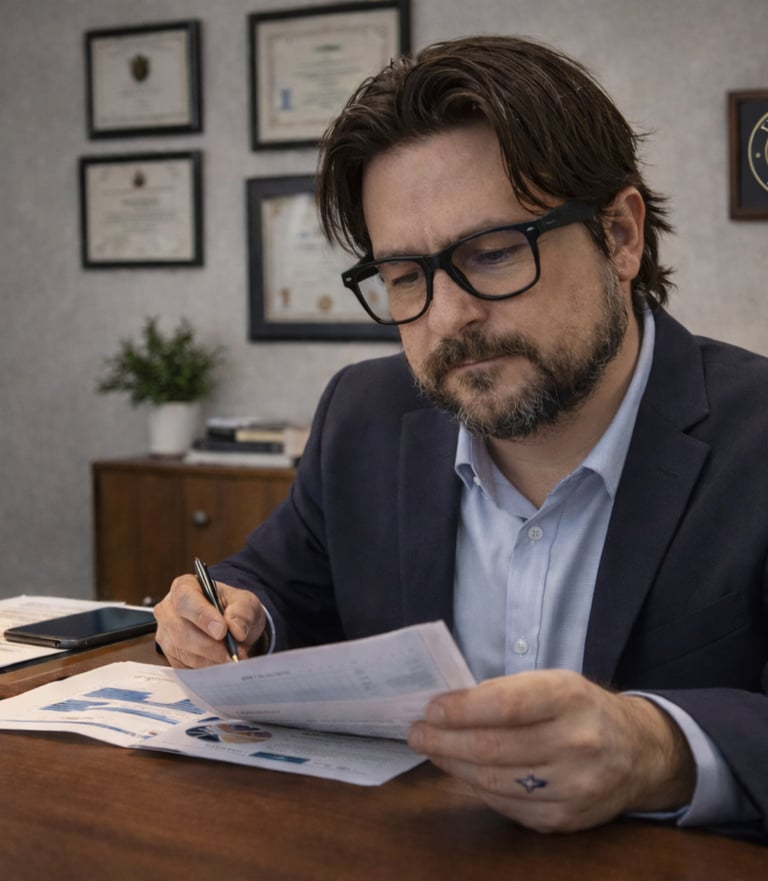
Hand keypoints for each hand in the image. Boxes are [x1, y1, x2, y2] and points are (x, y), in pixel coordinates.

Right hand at [153, 574, 267, 667]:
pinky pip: (185, 667)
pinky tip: (221, 663)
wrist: (232, 627)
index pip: (185, 600)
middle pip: (181, 631)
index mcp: (184, 587)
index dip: (202, 616)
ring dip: (212, 659)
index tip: (222, 631)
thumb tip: (236, 630)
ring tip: (234, 658)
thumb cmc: (234, 609)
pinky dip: (207, 668)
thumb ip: (243, 611)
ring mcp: (166, 634)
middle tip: (234, 653)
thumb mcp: (246, 602)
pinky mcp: (171, 656)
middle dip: (211, 646)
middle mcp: (168, 610)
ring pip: (184, 652)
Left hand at [407, 669, 694, 832]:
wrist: (638, 752)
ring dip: (453, 766)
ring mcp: (573, 788)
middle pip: (493, 748)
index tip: (431, 709)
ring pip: (494, 782)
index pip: (506, 705)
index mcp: (571, 699)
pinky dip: (477, 789)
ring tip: (432, 750)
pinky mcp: (565, 820)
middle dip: (445, 740)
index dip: (462, 709)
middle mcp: (577, 744)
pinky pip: (507, 806)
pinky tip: (463, 772)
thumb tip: (447, 706)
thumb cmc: (582, 708)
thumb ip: (506, 692)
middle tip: (417, 733)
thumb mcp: (553, 683)